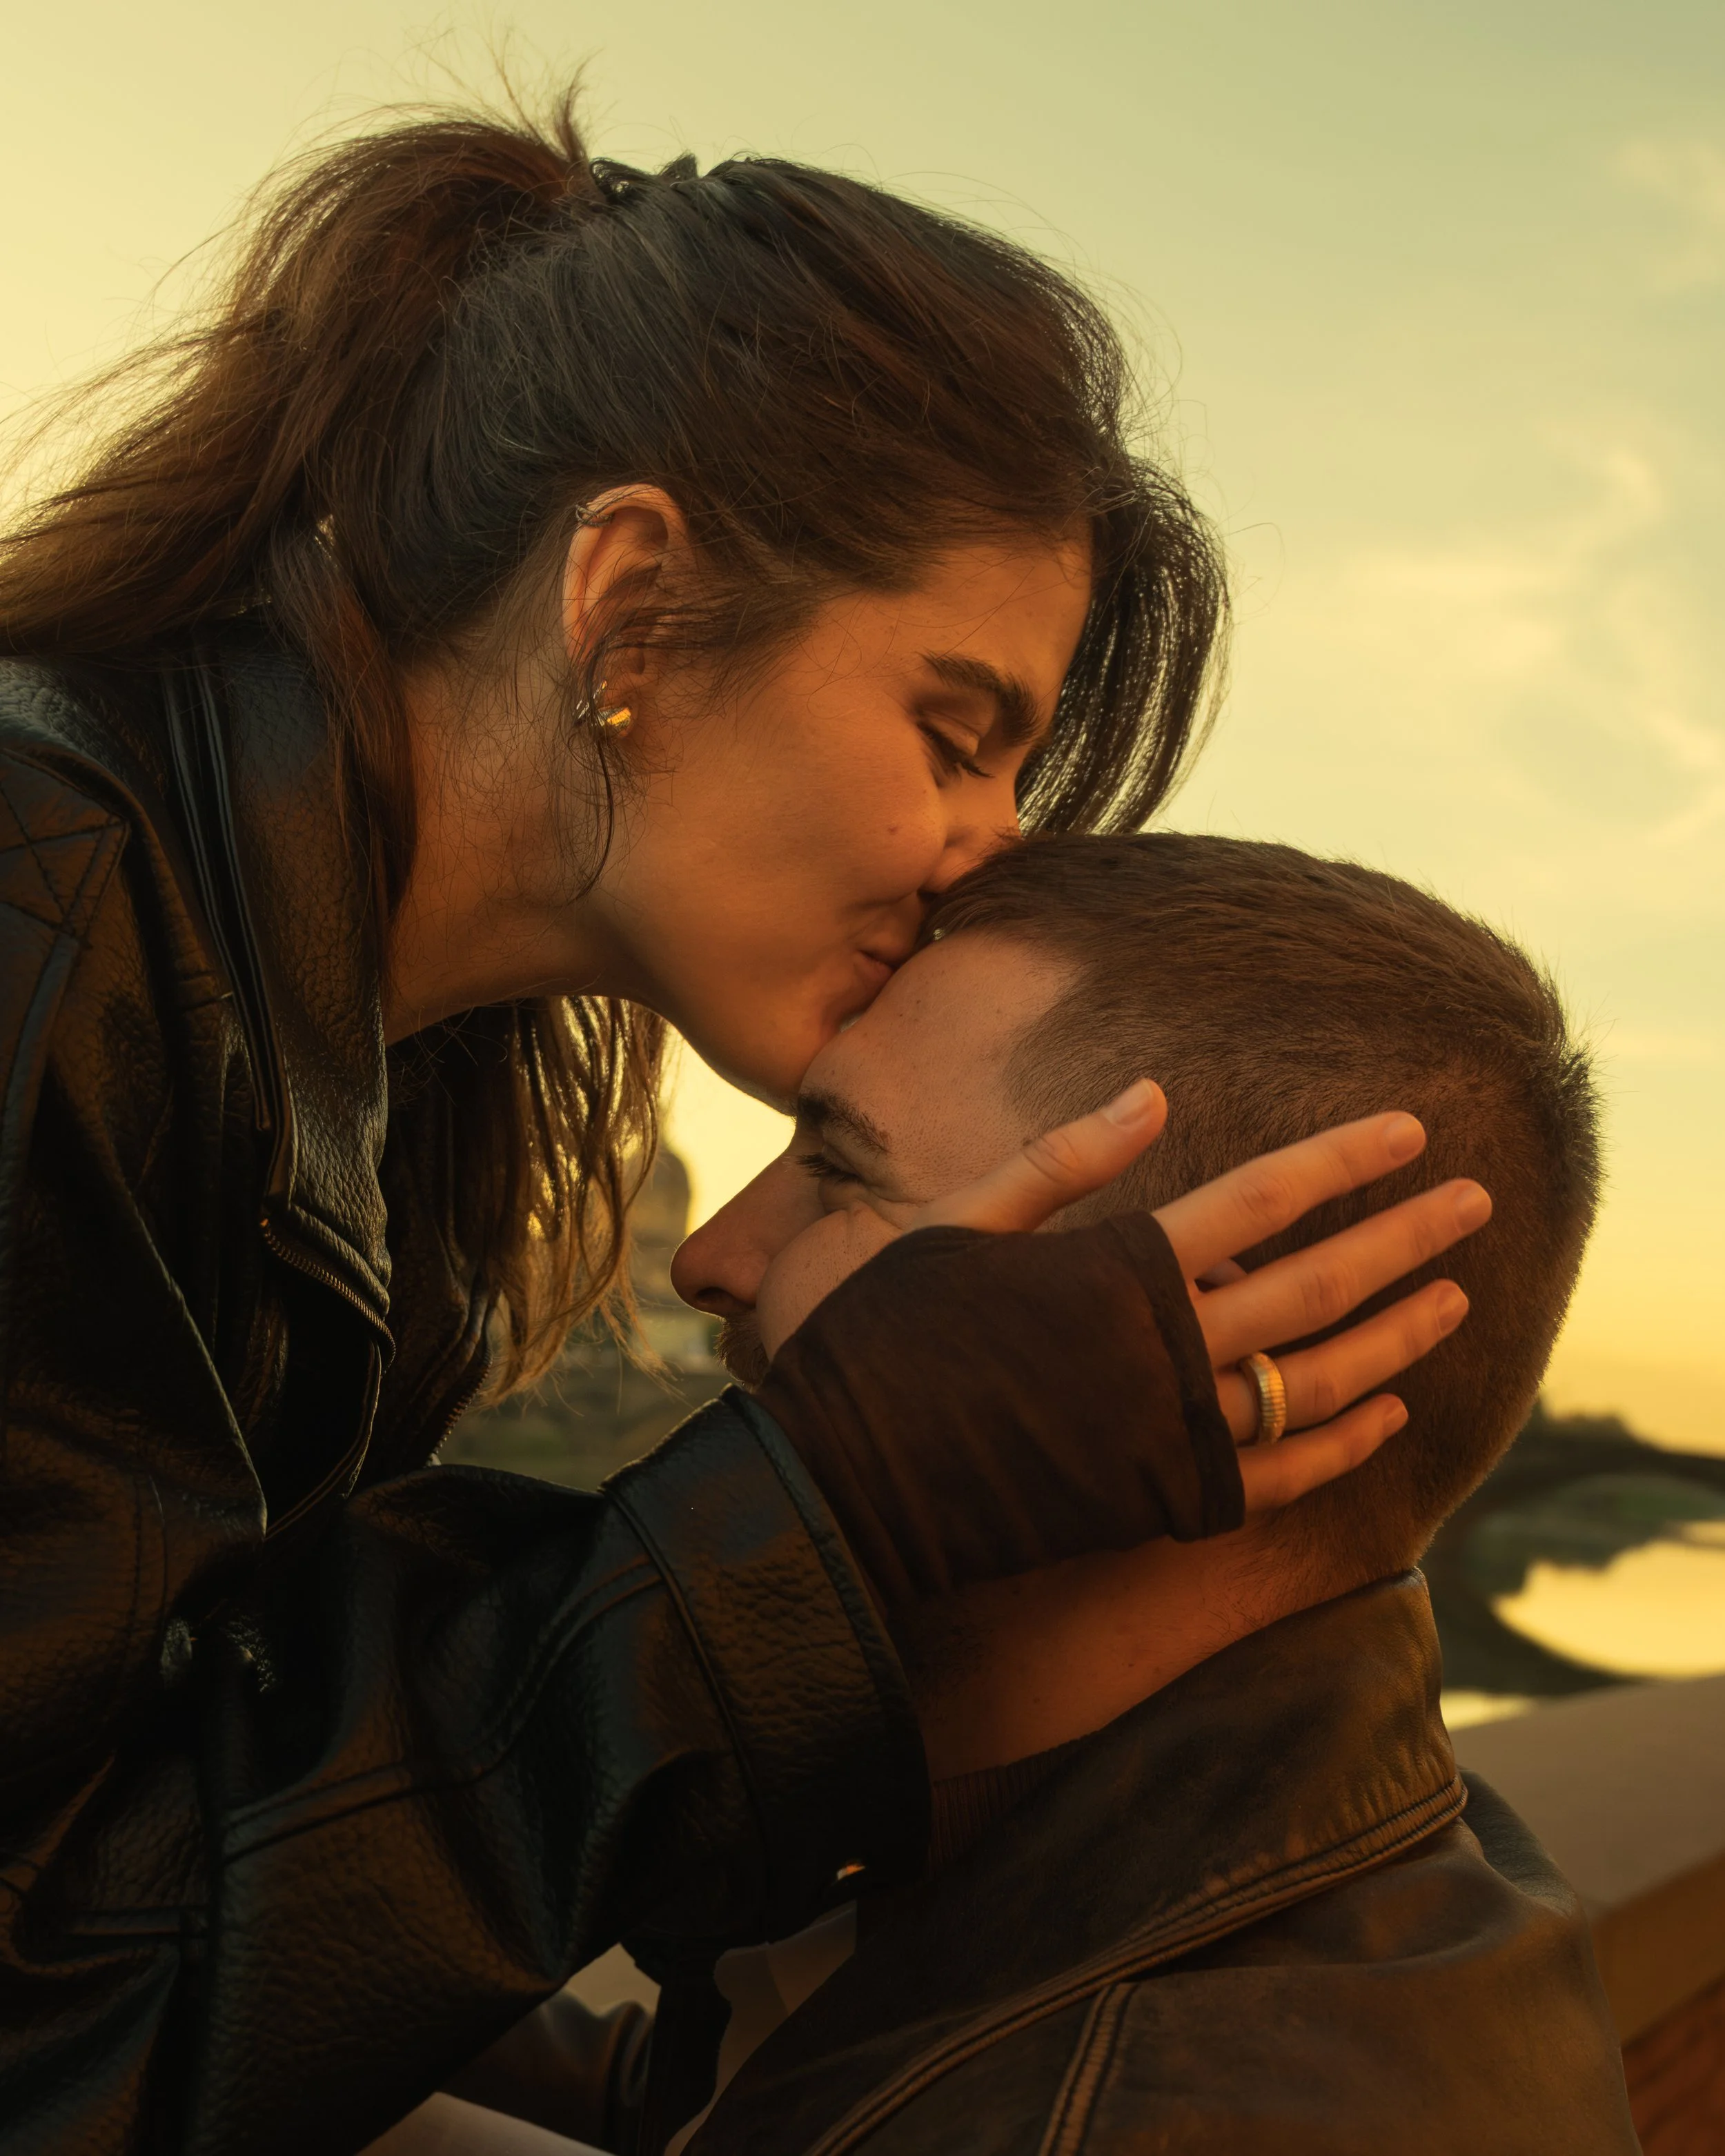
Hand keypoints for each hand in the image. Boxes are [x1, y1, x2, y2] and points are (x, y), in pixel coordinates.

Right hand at [758, 1081, 1486, 1515]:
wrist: (846, 1484)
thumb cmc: (886, 1338)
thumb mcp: (959, 1223)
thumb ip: (1062, 1160)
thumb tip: (1154, 1092)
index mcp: (1118, 1268)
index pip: (1261, 1196)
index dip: (1343, 1159)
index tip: (1413, 1129)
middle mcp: (1165, 1349)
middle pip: (1316, 1282)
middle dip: (1405, 1238)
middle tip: (1476, 1204)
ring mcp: (1171, 1431)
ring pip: (1318, 1378)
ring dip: (1397, 1335)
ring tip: (1458, 1297)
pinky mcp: (1162, 1500)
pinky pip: (1281, 1474)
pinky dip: (1342, 1443)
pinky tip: (1391, 1413)